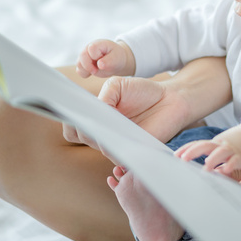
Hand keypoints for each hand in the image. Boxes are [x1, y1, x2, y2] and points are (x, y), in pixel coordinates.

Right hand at [65, 75, 192, 145]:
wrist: (170, 99)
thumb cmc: (143, 91)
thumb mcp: (118, 86)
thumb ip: (103, 97)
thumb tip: (96, 115)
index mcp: (97, 118)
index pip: (73, 128)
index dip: (70, 121)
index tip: (76, 110)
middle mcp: (105, 133)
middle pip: (83, 137)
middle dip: (86, 124)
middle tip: (98, 112)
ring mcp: (118, 144)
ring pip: (101, 147)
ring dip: (105, 131)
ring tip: (116, 116)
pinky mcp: (134, 151)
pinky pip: (120, 154)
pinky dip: (120, 142)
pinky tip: (125, 128)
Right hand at [76, 39, 135, 77]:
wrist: (115, 61)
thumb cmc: (116, 57)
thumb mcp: (117, 58)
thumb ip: (109, 61)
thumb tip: (99, 65)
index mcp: (98, 44)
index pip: (91, 49)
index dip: (96, 57)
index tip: (103, 62)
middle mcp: (88, 48)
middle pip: (82, 56)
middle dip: (89, 66)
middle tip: (97, 70)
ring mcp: (84, 55)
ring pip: (79, 64)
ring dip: (87, 70)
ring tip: (96, 70)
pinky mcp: (82, 63)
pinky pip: (79, 70)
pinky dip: (85, 74)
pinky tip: (93, 72)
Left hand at [175, 118, 240, 175]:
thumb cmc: (234, 145)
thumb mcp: (219, 148)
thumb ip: (208, 157)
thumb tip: (194, 168)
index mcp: (213, 144)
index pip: (197, 144)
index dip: (187, 149)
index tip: (176, 155)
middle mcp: (220, 145)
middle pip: (205, 146)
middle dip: (193, 152)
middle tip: (183, 159)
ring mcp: (231, 149)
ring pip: (220, 153)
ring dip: (213, 160)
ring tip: (205, 168)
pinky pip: (236, 160)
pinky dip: (231, 164)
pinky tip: (226, 170)